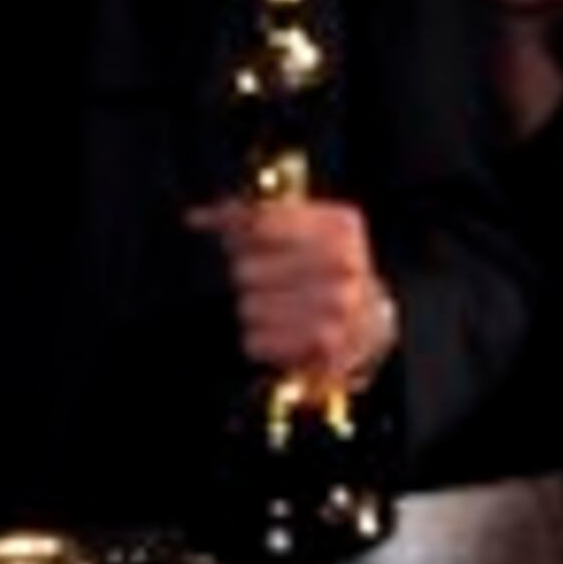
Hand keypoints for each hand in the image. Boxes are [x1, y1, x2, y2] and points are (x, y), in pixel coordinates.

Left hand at [184, 195, 393, 386]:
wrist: (367, 320)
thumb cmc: (319, 269)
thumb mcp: (299, 230)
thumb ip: (248, 218)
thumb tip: (195, 218)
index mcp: (339, 227)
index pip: (259, 224)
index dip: (233, 235)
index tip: (230, 242)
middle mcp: (345, 264)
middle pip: (246, 270)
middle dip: (242, 275)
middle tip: (256, 280)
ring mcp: (339, 306)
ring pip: (249, 307)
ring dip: (250, 309)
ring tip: (268, 306)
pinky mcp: (325, 345)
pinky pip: (257, 340)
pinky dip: (257, 338)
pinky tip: (274, 330)